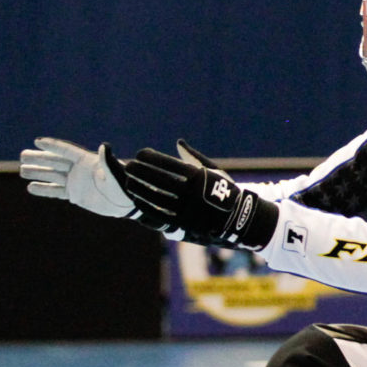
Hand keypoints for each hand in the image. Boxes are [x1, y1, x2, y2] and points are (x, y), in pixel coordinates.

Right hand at [20, 138, 134, 217]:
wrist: (125, 202)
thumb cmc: (122, 185)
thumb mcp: (114, 173)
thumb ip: (107, 161)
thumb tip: (105, 146)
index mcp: (86, 160)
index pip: (66, 151)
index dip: (52, 146)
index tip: (37, 141)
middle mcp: (78, 169)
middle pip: (54, 162)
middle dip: (39, 158)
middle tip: (22, 155)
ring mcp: (75, 182)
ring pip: (52, 176)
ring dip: (38, 172)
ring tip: (22, 170)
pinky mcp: (74, 194)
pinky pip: (56, 191)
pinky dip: (43, 189)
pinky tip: (30, 187)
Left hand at [120, 141, 277, 248]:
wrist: (238, 219)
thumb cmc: (225, 191)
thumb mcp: (214, 171)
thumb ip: (193, 157)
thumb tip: (178, 142)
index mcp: (198, 177)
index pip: (169, 163)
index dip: (152, 157)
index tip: (140, 154)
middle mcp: (192, 193)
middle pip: (159, 180)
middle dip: (141, 172)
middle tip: (128, 166)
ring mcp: (187, 210)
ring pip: (156, 198)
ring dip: (139, 189)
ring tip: (128, 182)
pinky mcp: (184, 225)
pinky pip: (160, 215)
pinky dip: (146, 207)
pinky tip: (137, 200)